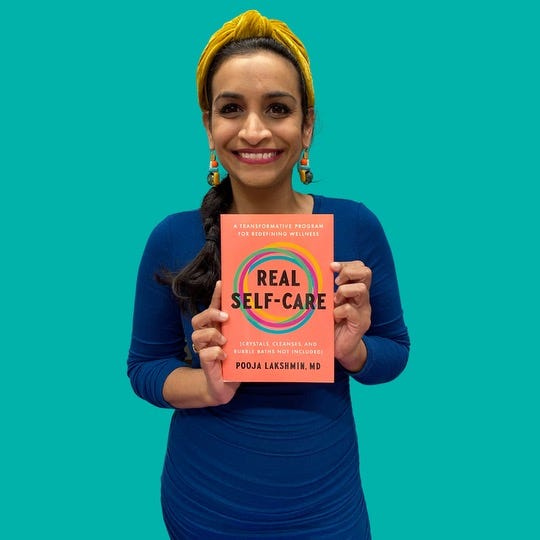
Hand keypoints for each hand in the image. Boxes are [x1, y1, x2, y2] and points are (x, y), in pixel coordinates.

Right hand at [191, 281, 239, 404]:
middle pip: (197, 319)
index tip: (222, 283)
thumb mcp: (242, 343)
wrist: (225, 387)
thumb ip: (246, 331)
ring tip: (225, 340)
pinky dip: (215, 353)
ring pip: (197, 335)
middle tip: (225, 317)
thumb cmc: (235, 362)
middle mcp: (207, 337)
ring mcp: (204, 350)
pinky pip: (204, 354)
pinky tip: (225, 355)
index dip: (216, 295)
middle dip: (210, 314)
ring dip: (211, 335)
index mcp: (216, 328)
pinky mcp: (205, 364)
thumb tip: (268, 316)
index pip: (213, 307)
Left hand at [330, 261, 371, 372]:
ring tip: (335, 301)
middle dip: (349, 272)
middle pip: (366, 272)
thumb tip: (312, 277)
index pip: (359, 268)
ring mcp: (363, 310)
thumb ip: (326, 292)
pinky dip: (339, 311)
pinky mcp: (360, 324)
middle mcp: (362, 298)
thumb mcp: (328, 305)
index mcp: (355, 291)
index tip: (331, 266)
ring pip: (361, 289)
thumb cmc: (331, 325)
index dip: (346, 264)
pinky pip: (351, 310)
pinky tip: (334, 318)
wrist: (340, 350)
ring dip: (344, 291)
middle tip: (336, 281)